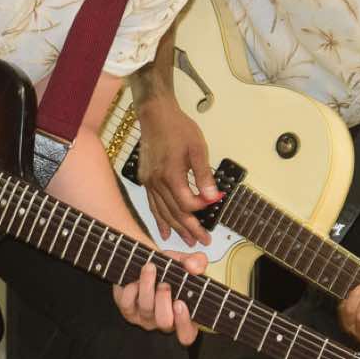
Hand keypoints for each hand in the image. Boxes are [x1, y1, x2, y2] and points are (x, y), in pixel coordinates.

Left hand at [112, 248, 208, 345]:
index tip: (180, 303)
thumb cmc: (168, 269)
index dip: (183, 322)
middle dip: (164, 300)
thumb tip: (193, 267)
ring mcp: (145, 317)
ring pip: (146, 309)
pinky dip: (131, 289)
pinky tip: (135, 278)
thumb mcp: (185, 263)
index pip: (186, 334)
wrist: (145, 262)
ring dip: (147, 286)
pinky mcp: (127, 310)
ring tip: (150, 268)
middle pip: (164, 322)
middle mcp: (164, 320)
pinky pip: (127, 303)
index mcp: (182, 315)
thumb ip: (197, 262)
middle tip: (164, 283)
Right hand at [135, 95, 216, 244]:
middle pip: (175, 212)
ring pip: (163, 212)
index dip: (201, 208)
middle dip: (190, 229)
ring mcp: (149, 182)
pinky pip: (153, 205)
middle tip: (203, 242)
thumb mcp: (198, 148)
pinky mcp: (145, 180)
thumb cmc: (179, 128)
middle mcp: (157, 182)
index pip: (187, 203)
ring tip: (188, 241)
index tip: (214, 204)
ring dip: (176, 228)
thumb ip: (205, 174)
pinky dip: (159, 219)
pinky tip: (164, 231)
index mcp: (171, 174)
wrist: (156, 115)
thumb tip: (213, 196)